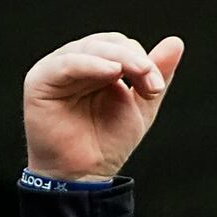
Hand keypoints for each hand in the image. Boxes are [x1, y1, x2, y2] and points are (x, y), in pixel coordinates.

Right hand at [22, 33, 184, 181]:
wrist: (84, 175)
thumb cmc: (107, 143)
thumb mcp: (140, 105)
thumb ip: (156, 74)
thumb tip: (176, 42)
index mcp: (98, 65)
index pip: (121, 46)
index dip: (142, 61)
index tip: (157, 88)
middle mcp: (76, 62)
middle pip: (108, 43)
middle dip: (135, 60)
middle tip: (152, 85)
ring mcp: (56, 69)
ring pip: (90, 48)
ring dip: (120, 59)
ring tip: (140, 76)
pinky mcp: (40, 80)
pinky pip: (66, 64)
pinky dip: (91, 64)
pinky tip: (111, 72)